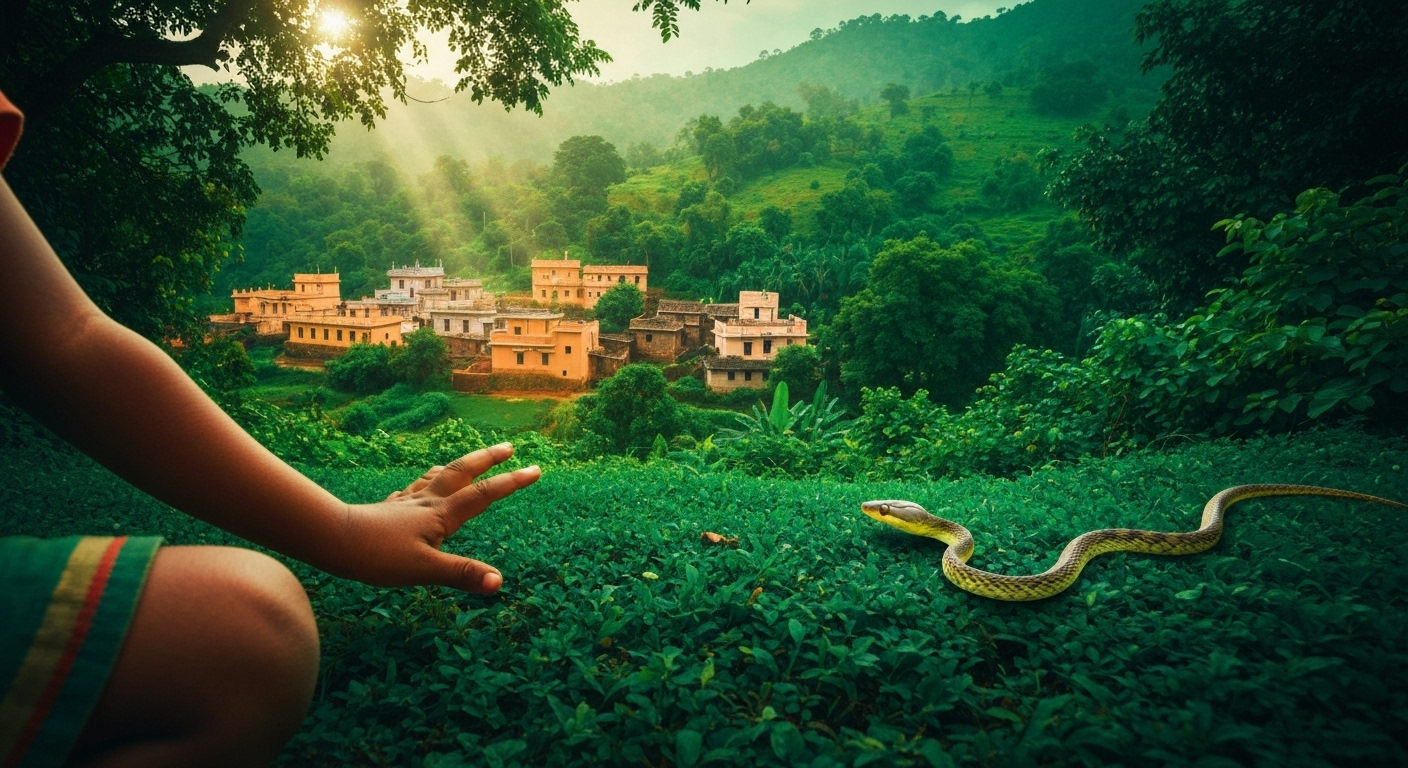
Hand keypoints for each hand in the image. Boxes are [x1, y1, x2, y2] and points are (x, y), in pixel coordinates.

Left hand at [335, 442, 539, 592]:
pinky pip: (413, 489)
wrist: (334, 541)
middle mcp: (427, 502)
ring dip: (458, 466)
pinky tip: (419, 489)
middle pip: (462, 472)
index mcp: (441, 514)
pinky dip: (426, 483)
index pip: (484, 494)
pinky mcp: (389, 509)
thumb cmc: (378, 556)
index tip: (536, 469)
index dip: (512, 482)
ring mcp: (407, 503)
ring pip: (438, 476)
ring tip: (469, 461)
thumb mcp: (425, 570)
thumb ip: (462, 574)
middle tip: (508, 446)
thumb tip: (499, 582)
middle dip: (487, 459)